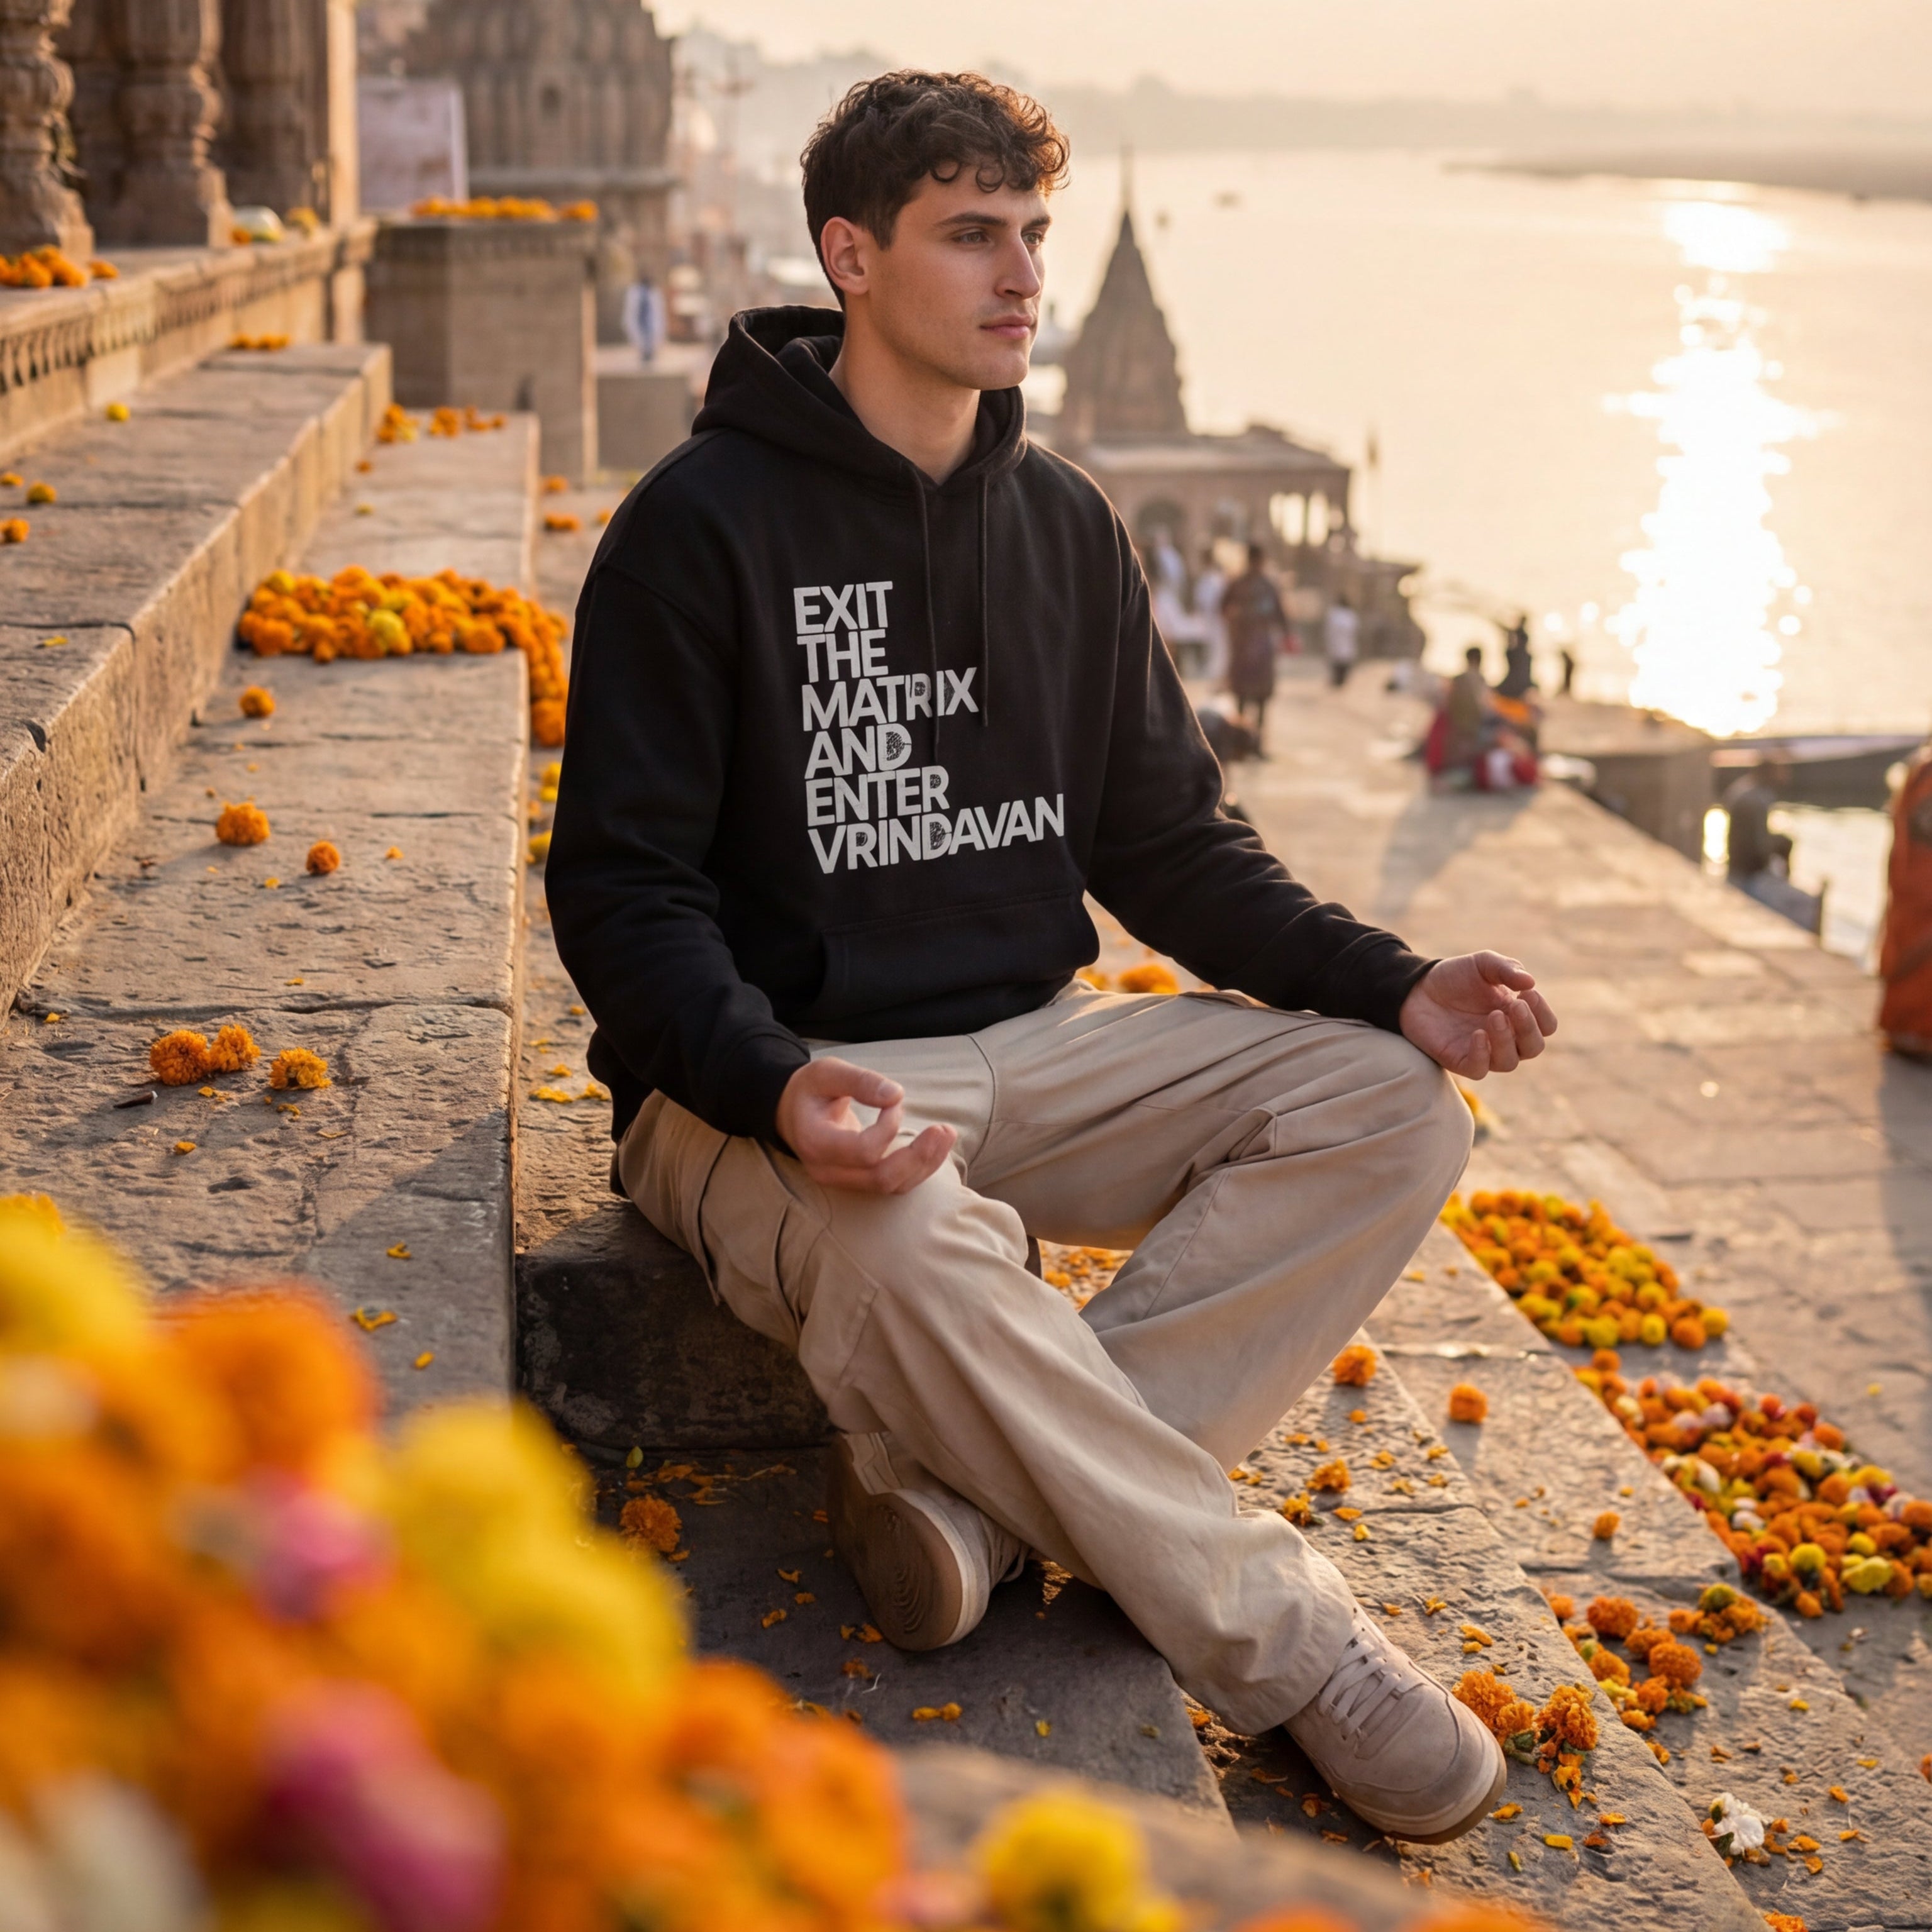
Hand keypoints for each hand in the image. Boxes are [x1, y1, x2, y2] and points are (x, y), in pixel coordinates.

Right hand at [774, 1056, 956, 1193]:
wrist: (793, 1112)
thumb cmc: (811, 1089)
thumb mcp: (828, 1072)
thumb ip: (860, 1081)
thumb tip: (896, 1095)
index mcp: (816, 1141)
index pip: (863, 1151)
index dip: (888, 1127)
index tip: (892, 1101)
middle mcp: (827, 1170)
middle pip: (881, 1178)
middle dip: (918, 1156)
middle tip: (944, 1130)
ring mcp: (842, 1181)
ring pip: (891, 1185)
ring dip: (924, 1163)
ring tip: (947, 1135)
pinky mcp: (858, 1181)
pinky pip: (892, 1184)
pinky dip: (918, 1168)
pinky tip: (935, 1147)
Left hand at [1399, 952, 1556, 1078]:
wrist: (1416, 987)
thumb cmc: (1455, 977)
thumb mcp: (1483, 964)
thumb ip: (1507, 969)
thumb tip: (1531, 982)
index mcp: (1517, 1015)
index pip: (1546, 1026)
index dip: (1543, 1013)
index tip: (1528, 994)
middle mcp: (1505, 1037)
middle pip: (1533, 1047)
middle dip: (1529, 1028)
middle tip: (1515, 1006)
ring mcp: (1483, 1051)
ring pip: (1509, 1062)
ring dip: (1506, 1040)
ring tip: (1494, 1016)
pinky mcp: (1459, 1060)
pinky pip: (1479, 1069)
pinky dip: (1482, 1055)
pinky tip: (1478, 1034)